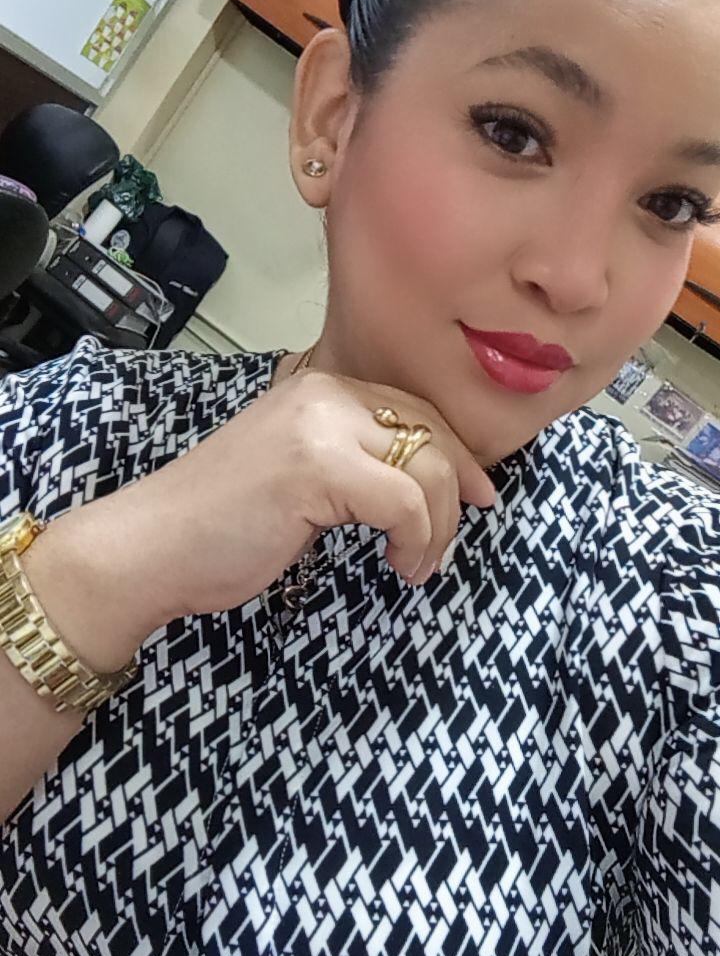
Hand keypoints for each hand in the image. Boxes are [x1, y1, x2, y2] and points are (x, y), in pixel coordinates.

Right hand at [32, 368, 496, 663]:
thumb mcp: (294, 473)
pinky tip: (398, 567)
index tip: (477, 496)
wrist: (150, 547)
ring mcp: (321, 427)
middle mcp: (324, 394)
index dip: (455, 455)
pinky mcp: (319, 467)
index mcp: (318, 388)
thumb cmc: (216, 526)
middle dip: (458, 492)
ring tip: (415, 565)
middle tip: (452, 542)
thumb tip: (419, 484)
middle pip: (431, 433)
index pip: (414, 409)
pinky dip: (417, 543)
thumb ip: (349, 461)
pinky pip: (405, 503)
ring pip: (427, 470)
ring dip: (438, 529)